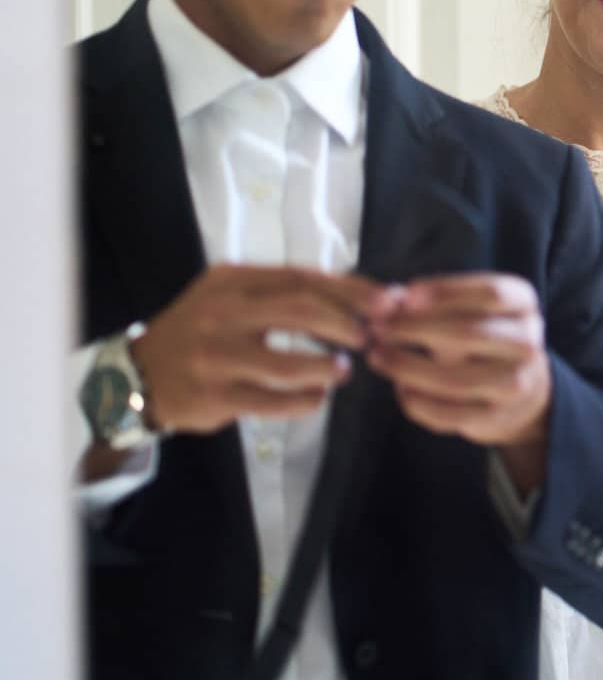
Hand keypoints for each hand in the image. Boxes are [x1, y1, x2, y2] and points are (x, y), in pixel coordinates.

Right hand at [132, 265, 392, 434]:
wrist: (136, 374)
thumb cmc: (201, 331)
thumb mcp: (232, 295)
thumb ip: (283, 291)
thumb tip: (358, 292)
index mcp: (232, 280)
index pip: (303, 278)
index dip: (352, 290)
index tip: (388, 301)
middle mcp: (222, 313)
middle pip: (301, 310)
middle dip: (347, 324)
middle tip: (370, 337)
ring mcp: (215, 356)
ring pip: (290, 362)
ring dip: (328, 367)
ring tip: (343, 370)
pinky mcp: (214, 396)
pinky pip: (273, 401)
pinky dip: (306, 401)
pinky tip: (318, 397)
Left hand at [365, 273, 552, 492]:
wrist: (521, 386)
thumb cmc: (482, 334)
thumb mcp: (469, 308)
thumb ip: (429, 302)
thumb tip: (388, 300)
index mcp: (524, 304)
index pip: (490, 293)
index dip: (447, 292)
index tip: (407, 295)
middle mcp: (527, 343)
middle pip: (468, 333)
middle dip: (415, 329)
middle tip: (379, 327)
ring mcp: (515, 383)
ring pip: (452, 379)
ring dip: (406, 368)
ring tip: (378, 357)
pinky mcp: (495, 416)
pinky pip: (447, 414)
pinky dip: (416, 402)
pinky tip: (399, 387)